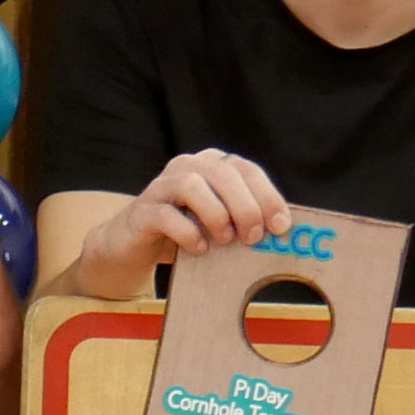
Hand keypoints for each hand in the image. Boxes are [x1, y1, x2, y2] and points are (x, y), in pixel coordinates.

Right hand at [82, 150, 289, 292]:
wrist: (132, 246)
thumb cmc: (184, 233)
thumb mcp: (220, 222)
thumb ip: (244, 218)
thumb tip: (281, 232)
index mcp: (212, 165)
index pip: (247, 170)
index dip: (267, 196)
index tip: (280, 226)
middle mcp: (187, 167)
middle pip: (223, 175)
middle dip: (245, 208)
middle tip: (254, 237)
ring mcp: (161, 186)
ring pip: (193, 186)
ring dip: (216, 215)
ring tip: (225, 240)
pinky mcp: (141, 210)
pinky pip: (166, 216)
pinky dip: (187, 233)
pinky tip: (199, 249)